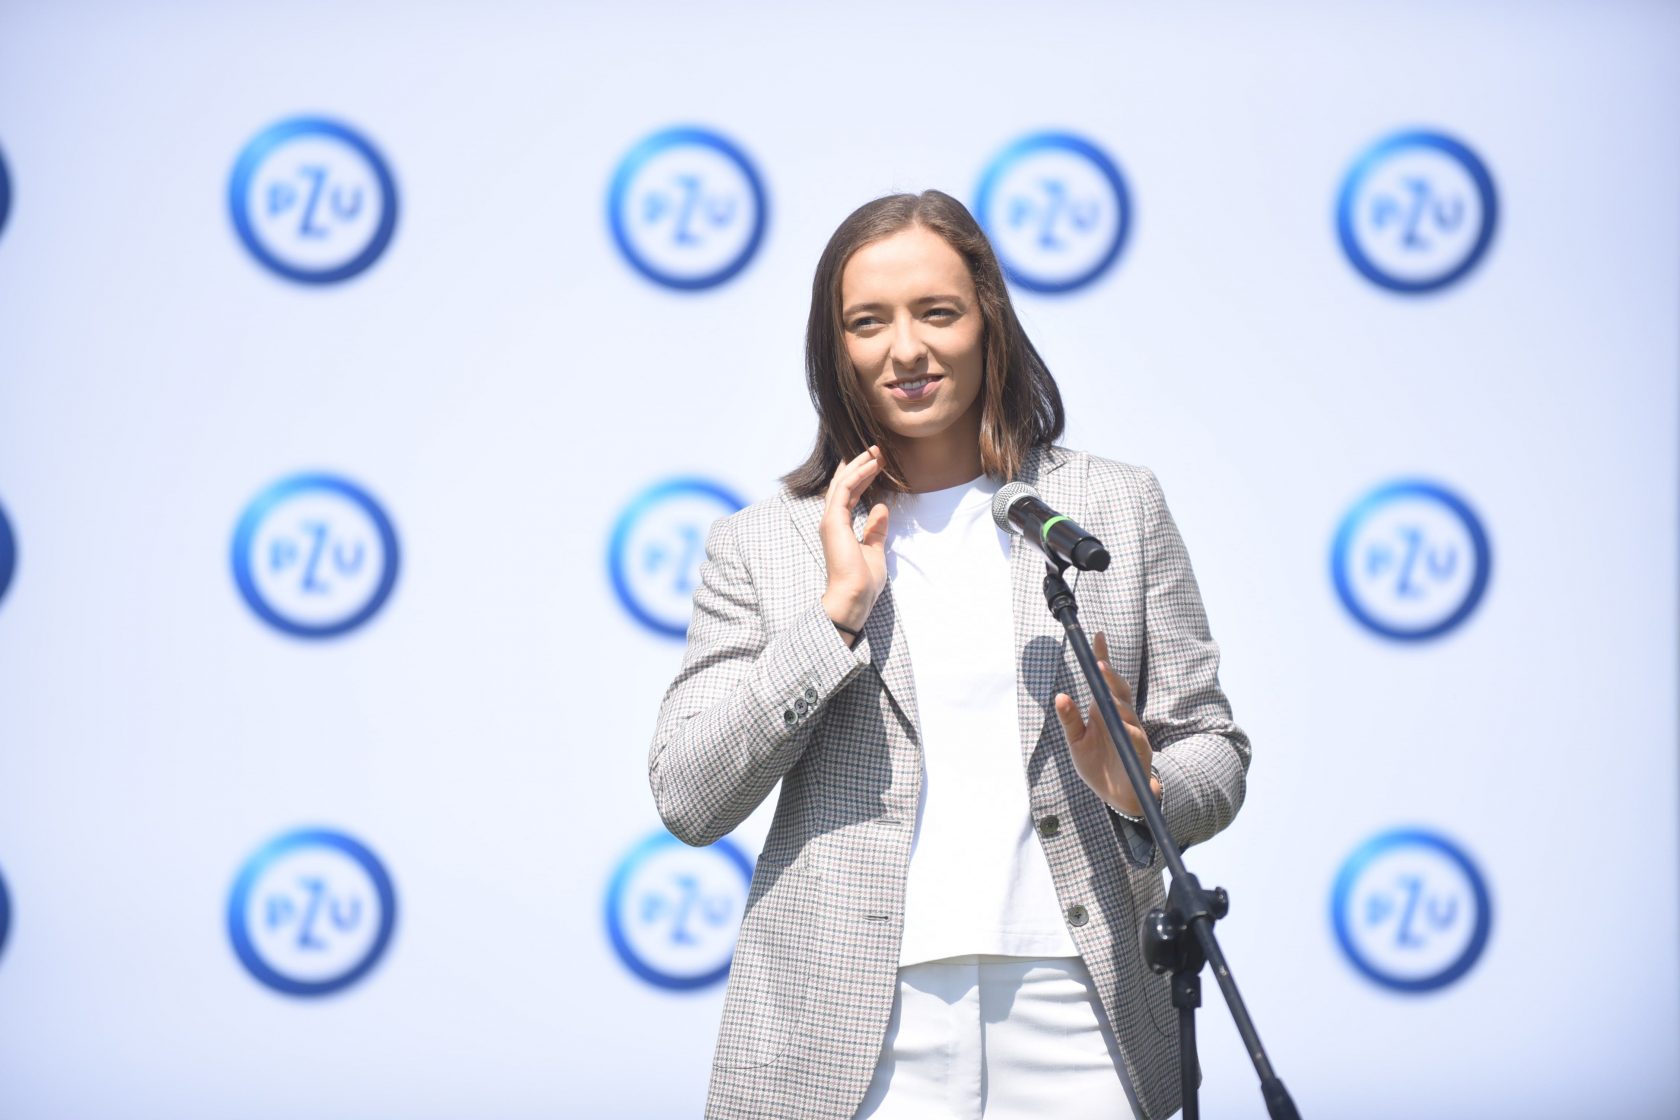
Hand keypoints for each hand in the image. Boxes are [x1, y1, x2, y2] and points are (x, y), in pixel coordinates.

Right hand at [820, 447, 888, 642]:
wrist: (853, 596)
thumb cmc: (863, 581)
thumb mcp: (875, 550)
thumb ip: (876, 529)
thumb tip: (881, 508)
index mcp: (840, 528)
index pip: (849, 495)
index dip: (863, 477)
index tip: (877, 464)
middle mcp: (832, 521)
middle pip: (843, 484)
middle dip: (859, 465)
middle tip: (876, 449)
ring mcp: (830, 520)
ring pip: (842, 482)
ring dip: (859, 464)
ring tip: (875, 451)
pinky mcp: (833, 521)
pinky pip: (844, 490)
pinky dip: (858, 474)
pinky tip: (871, 465)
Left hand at [1055, 631, 1159, 816]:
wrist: (1118, 796)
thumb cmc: (1097, 765)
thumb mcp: (1077, 741)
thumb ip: (1069, 720)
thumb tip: (1059, 696)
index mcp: (1103, 711)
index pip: (1103, 680)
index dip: (1102, 657)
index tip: (1097, 636)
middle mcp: (1120, 717)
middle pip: (1118, 690)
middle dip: (1110, 676)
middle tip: (1099, 662)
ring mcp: (1132, 732)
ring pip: (1127, 712)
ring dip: (1117, 699)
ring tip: (1107, 689)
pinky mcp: (1139, 752)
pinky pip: (1135, 739)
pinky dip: (1130, 732)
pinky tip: (1124, 726)